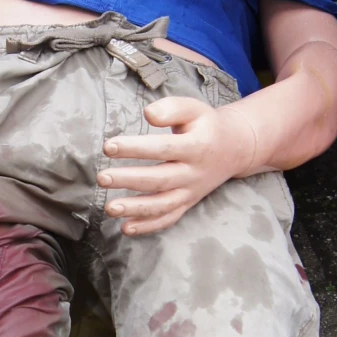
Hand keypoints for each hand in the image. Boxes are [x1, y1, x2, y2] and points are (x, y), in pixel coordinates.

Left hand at [99, 96, 256, 234]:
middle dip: (129, 180)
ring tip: (110, 208)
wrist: (234, 148)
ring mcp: (190, 192)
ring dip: (135, 209)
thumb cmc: (206, 126)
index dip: (135, 148)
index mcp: (196, 146)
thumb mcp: (194, 109)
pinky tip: (126, 228)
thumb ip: (171, 108)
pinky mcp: (187, 203)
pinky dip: (148, 226)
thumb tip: (148, 114)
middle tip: (102, 178)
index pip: (163, 148)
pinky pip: (168, 218)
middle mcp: (194, 173)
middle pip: (159, 179)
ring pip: (162, 205)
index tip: (108, 146)